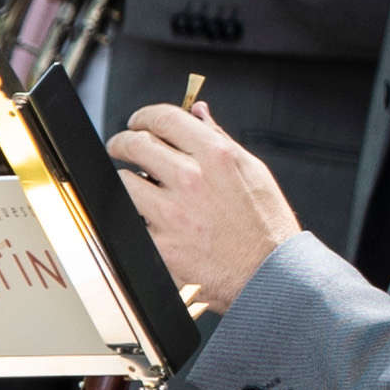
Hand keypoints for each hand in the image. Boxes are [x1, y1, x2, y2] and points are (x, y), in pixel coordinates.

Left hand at [104, 96, 296, 314]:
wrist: (269, 276)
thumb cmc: (267, 226)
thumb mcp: (254, 172)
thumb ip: (220, 138)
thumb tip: (198, 113)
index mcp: (216, 156)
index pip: (165, 119)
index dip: (145, 116)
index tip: (138, 122)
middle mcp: (191, 180)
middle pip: (136, 144)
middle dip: (122, 142)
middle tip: (120, 146)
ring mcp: (172, 214)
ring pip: (124, 181)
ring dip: (126, 180)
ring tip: (135, 185)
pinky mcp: (160, 245)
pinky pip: (130, 221)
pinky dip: (135, 217)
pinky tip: (146, 218)